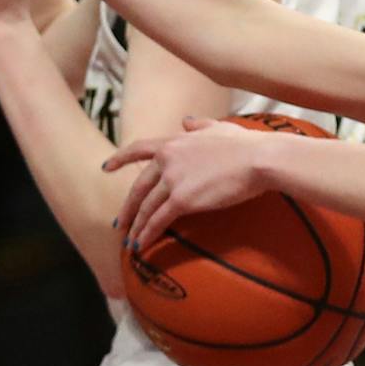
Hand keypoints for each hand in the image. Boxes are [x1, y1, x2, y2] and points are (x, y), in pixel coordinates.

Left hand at [106, 119, 275, 248]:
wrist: (258, 159)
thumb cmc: (245, 144)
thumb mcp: (218, 127)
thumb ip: (199, 124)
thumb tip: (187, 120)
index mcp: (173, 142)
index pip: (138, 149)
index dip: (120, 159)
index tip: (106, 168)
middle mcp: (166, 159)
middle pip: (139, 187)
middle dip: (128, 207)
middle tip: (121, 222)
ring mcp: (172, 180)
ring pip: (146, 207)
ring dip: (137, 226)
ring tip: (131, 240)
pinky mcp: (182, 199)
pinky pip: (158, 220)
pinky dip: (148, 233)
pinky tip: (142, 245)